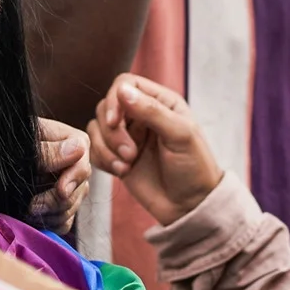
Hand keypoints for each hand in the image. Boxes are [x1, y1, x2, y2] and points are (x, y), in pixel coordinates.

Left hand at [28, 118, 90, 230]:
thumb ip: (47, 152)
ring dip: (53, 213)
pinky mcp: (53, 204)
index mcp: (67, 140)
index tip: (60, 190)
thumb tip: (78, 149)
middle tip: (31, 207)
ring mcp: (62, 184)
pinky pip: (65, 220)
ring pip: (73, 206)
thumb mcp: (21, 147)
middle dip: (58, 201)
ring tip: (27, 212)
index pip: (84, 160)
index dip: (75, 177)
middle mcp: (69, 162)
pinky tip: (34, 220)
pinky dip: (52, 223)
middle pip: (81, 187)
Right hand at [88, 74, 223, 226]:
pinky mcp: (117, 157)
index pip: (125, 84)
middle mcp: (141, 116)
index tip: (115, 121)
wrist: (190, 206)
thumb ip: (152, 111)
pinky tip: (122, 172)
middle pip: (105, 107)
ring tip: (127, 165)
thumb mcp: (180, 135)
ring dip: (106, 148)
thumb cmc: (194, 167)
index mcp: (161, 102)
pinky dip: (103, 160)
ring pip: (96, 128)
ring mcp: (128, 137)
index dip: (114, 100)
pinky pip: (94, 150)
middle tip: (130, 154)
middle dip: (112, 132)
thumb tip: (122, 90)